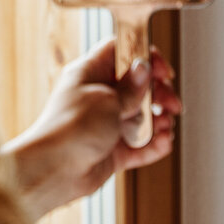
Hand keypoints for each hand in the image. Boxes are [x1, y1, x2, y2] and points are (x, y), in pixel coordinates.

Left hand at [0, 38, 181, 222]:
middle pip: (137, 86)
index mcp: (89, 74)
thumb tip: (143, 69)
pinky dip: (153, 144)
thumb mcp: (107, 100)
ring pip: (141, 117)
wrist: (53, 170)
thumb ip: (130, 88)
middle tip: (171, 103)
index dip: (144, 57)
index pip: (120, 52)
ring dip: (158, 121)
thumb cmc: (70, 129)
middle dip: (159, 94)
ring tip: (164, 127)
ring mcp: (105, 124)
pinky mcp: (111, 150)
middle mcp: (97, 97)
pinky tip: (162, 143)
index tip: (162, 71)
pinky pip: (139, 144)